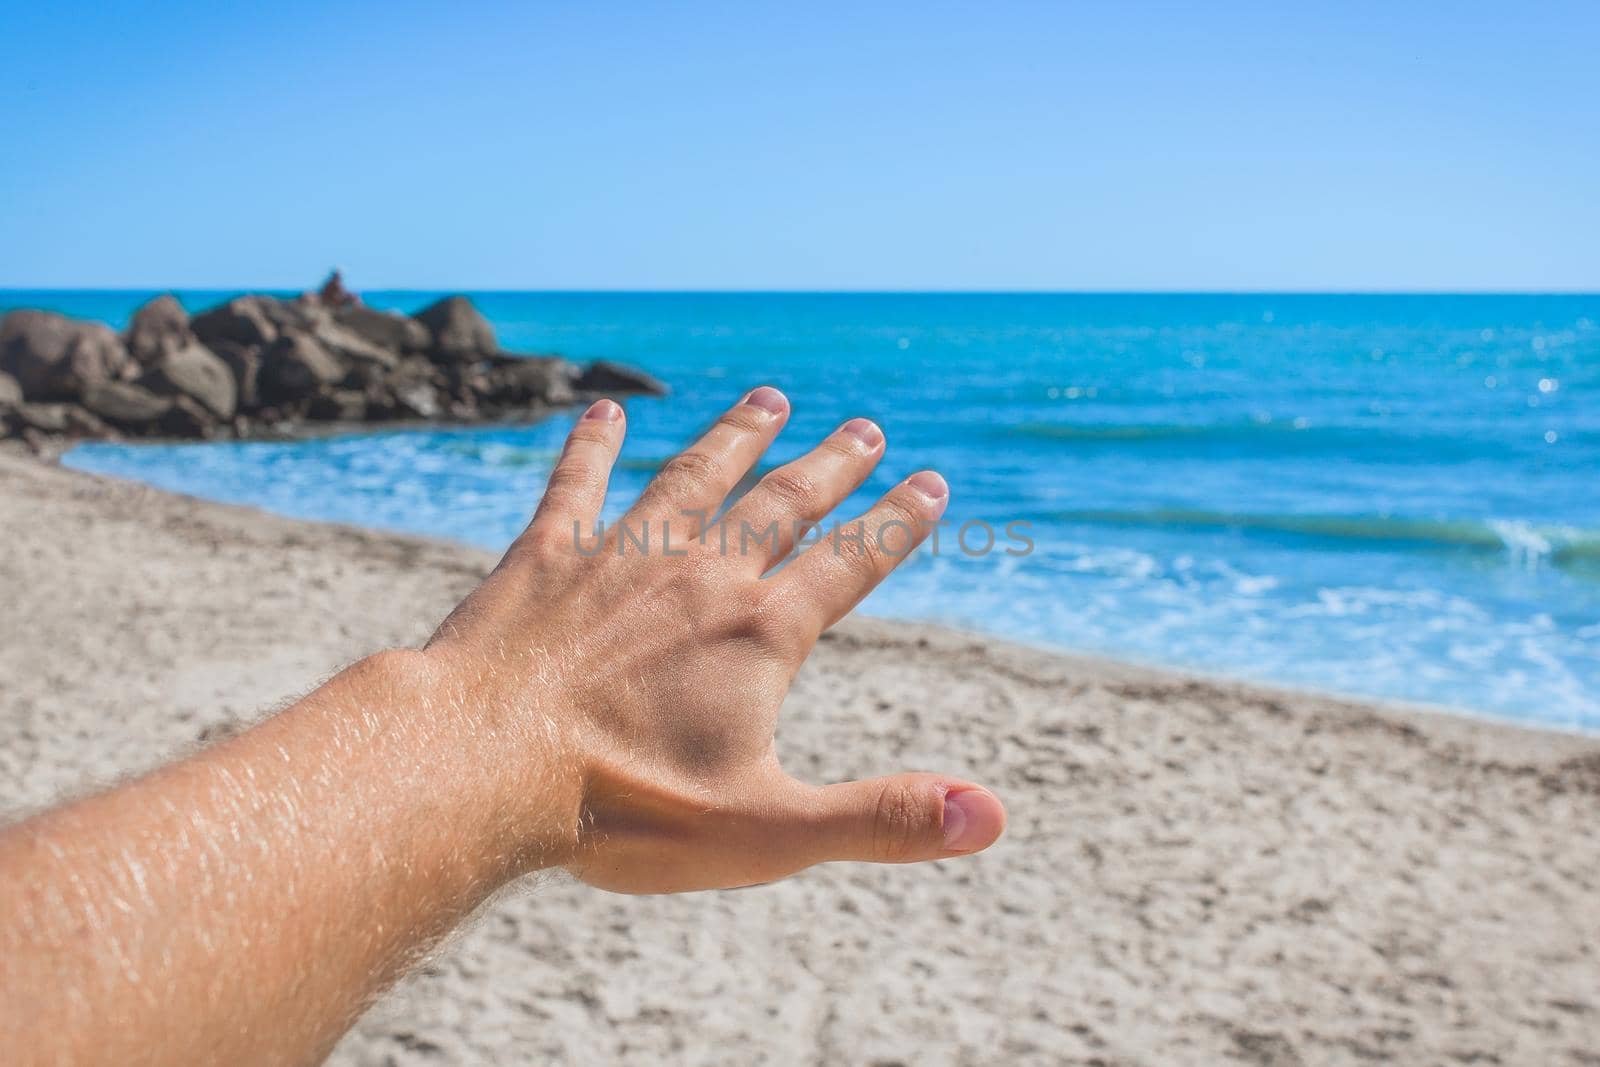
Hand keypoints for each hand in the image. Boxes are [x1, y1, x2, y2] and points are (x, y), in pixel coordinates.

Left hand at [422, 386, 1005, 892]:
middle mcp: (699, 577)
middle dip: (830, 467)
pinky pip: (575, 486)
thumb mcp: (769, 832)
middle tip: (865, 429)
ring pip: (693, 479)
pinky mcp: (543, 560)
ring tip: (768, 400)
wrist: (476, 768)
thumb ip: (882, 818)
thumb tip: (992, 818)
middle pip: (782, 505)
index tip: (930, 483)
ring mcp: (619, 559)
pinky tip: (602, 411)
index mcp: (759, 635)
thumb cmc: (621, 808)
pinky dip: (591, 447)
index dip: (896, 525)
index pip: (849, 565)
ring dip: (735, 439)